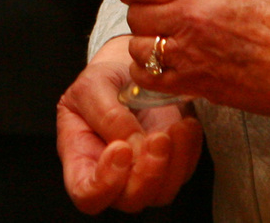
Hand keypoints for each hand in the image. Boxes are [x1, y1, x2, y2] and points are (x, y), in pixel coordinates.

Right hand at [58, 37, 203, 213]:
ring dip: (173, 163)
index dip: (104, 183)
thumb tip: (133, 144)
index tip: (120, 149)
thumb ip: (107, 116)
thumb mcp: (91, 87)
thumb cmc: (100, 81)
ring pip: (161, 192)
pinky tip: (185, 124)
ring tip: (176, 127)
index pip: (87, 193)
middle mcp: (112, 176)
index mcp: (81, 159)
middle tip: (157, 139)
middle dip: (147, 175)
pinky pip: (184, 171)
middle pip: (129, 200)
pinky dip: (189, 150)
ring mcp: (143, 173)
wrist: (128, 69)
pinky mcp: (170, 164)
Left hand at [117, 0, 269, 122]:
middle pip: (134, 14)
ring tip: (168, 42)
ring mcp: (189, 55)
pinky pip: (148, 77)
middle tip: (162, 16)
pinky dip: (151, 72)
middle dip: (145, 13)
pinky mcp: (195, 85)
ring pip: (137, 46)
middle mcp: (188, 19)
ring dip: (147, 44)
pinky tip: (168, 66)